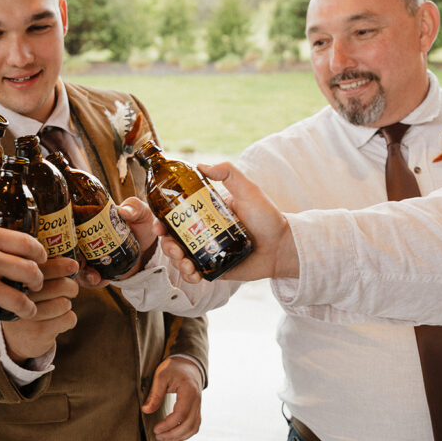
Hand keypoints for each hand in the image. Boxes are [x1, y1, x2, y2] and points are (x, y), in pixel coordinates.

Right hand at [1, 256, 79, 362]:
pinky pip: (68, 319)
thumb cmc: (31, 305)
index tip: (74, 266)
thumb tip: (73, 264)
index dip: (62, 266)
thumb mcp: (31, 286)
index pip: (43, 268)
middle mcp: (18, 297)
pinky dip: (69, 320)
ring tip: (59, 309)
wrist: (19, 341)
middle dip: (72, 287)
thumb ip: (46, 272)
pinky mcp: (38, 332)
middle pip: (60, 285)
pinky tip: (59, 322)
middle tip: (71, 290)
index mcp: (15, 280)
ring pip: (65, 303)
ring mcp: (27, 315)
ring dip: (67, 306)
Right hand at [77, 197, 157, 288]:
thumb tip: (123, 212)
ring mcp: (88, 257)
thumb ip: (135, 208)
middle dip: (69, 258)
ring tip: (94, 276)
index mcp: (88, 219)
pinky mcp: (95, 271)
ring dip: (82, 272)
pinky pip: (87, 279)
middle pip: (68, 248)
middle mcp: (83, 239)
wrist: (149, 250)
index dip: (65, 232)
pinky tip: (102, 280)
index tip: (71, 239)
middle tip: (82, 262)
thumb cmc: (141, 226)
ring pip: (75, 266)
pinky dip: (92, 281)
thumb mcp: (141, 213)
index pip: (69, 224)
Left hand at [142, 357, 202, 440]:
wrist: (188, 363)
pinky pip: (195, 425)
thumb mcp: (161, 376)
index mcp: (189, 392)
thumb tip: (146, 410)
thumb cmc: (174, 368)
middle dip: (173, 434)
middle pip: (188, 424)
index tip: (156, 429)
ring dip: (180, 437)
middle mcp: (197, 401)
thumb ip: (155, 394)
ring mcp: (199, 406)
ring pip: (194, 427)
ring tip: (165, 439)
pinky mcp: (197, 409)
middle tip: (158, 436)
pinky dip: (185, 433)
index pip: (180, 414)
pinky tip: (174, 436)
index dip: (168, 424)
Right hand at [155, 163, 297, 282]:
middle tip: (173, 246)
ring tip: (184, 262)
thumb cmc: (267, 217)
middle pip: (174, 239)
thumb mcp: (247, 189)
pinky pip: (195, 274)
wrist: (282, 246)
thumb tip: (200, 165)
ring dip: (175, 260)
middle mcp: (203, 233)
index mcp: (206, 214)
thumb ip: (228, 173)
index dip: (163, 222)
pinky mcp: (215, 268)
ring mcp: (208, 252)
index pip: (177, 217)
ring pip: (181, 258)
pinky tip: (192, 273)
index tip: (159, 225)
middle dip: (167, 245)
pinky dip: (189, 275)